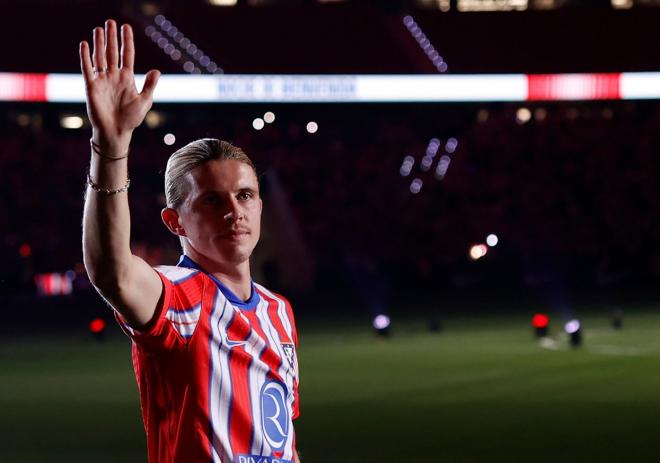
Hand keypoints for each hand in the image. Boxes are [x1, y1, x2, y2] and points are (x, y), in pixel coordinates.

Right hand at [79, 19, 159, 150]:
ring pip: (100, 57)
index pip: (127, 55)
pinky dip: (86, 57)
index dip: (127, 41)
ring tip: (99, 29)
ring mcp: (102, 80)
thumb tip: (156, 70)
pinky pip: (87, 69)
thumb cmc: (132, 118)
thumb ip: (149, 85)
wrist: (116, 131)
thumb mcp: (144, 101)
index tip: (126, 27)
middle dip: (111, 37)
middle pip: (112, 52)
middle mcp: (114, 76)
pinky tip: (85, 44)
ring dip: (99, 43)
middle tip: (110, 21)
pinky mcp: (91, 86)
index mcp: (127, 78)